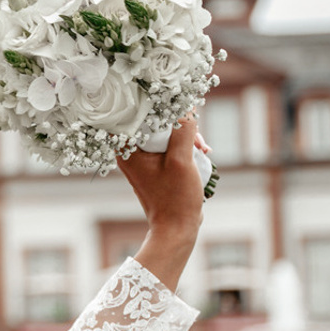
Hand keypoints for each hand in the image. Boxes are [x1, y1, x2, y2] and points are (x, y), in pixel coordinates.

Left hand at [117, 117, 203, 290]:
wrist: (176, 227)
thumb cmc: (175, 198)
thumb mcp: (181, 160)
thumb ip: (183, 130)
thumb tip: (186, 106)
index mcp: (127, 150)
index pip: (135, 114)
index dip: (158, 105)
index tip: (177, 103)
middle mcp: (130, 153)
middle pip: (153, 122)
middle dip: (179, 123)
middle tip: (196, 136)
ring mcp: (143, 160)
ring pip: (165, 133)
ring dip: (186, 135)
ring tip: (202, 148)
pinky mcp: (156, 165)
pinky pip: (169, 145)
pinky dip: (185, 146)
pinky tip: (202, 152)